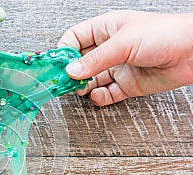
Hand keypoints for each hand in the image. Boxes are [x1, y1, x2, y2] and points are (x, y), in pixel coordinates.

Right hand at [58, 10, 192, 105]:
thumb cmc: (164, 35)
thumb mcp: (123, 43)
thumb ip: (95, 59)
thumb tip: (72, 70)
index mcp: (106, 29)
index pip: (76, 38)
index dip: (65, 50)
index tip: (58, 63)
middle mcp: (110, 49)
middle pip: (80, 62)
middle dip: (72, 72)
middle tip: (65, 81)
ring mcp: (118, 67)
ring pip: (91, 79)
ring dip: (83, 86)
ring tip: (80, 89)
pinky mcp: (127, 84)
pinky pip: (107, 93)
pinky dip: (99, 97)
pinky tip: (97, 95)